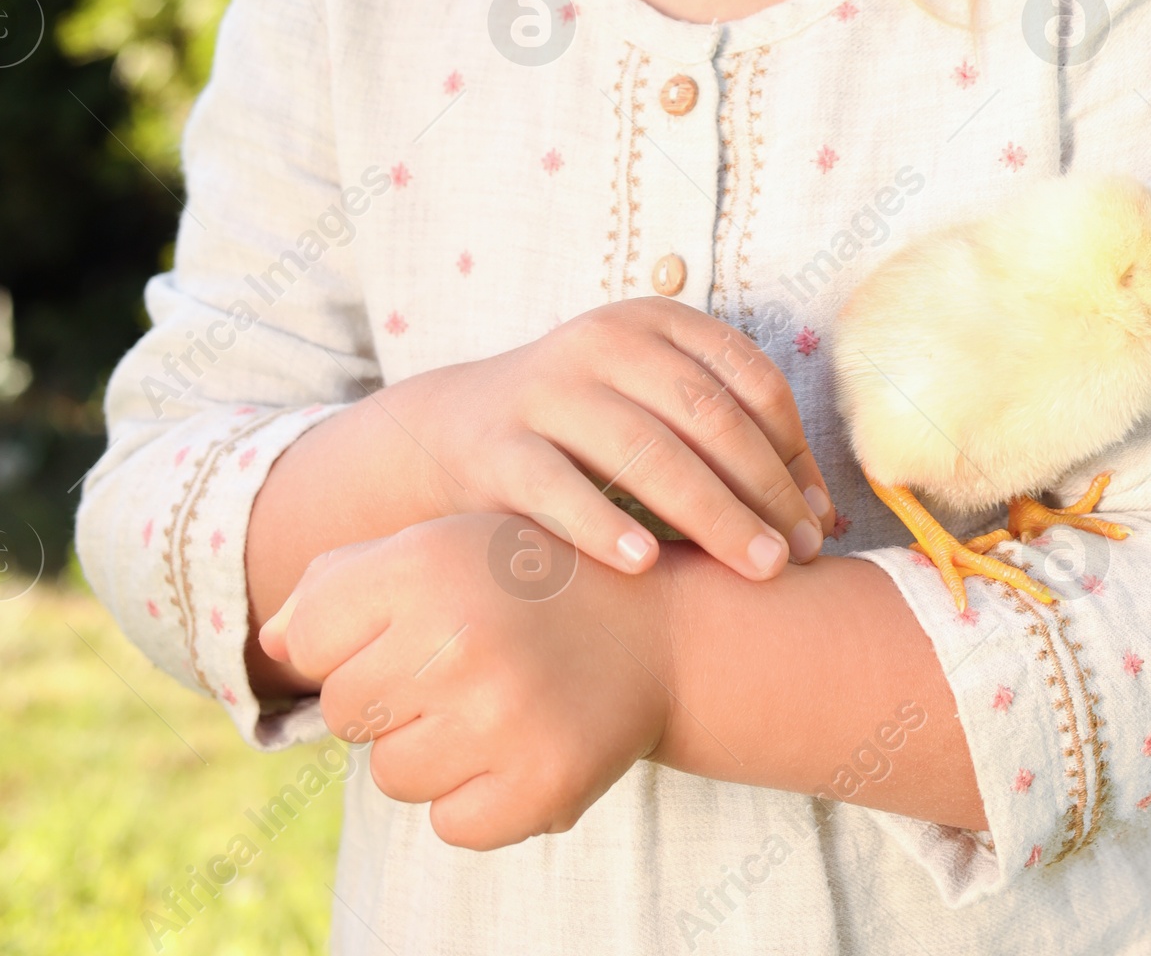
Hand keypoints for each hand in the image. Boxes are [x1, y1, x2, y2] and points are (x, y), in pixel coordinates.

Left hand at [263, 514, 669, 850]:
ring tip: (489, 705)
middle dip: (387, 700)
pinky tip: (517, 745)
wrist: (657, 630)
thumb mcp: (442, 547)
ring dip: (431, 752)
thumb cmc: (526, 583)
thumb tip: (273, 640)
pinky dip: (477, 799)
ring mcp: (501, 717)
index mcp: (426, 564)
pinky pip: (451, 825)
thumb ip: (346, 581)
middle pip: (344, 713)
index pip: (310, 640)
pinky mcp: (539, 784)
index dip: (345, 643)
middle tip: (456, 669)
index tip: (402, 631)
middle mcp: (458, 636)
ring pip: (392, 776)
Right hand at [383, 298, 832, 583]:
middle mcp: (603, 343)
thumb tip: (822, 519)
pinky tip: (646, 565)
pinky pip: (560, 489)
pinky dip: (605, 526)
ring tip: (756, 566)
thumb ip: (730, 446)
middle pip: (706, 415)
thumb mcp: (656, 408)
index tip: (815, 516)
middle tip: (797, 554)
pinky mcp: (499, 446)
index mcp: (655, 322)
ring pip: (645, 450)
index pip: (748, 377)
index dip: (793, 448)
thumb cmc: (589, 432)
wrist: (454, 432)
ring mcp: (548, 390)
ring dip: (712, 514)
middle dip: (763, 489)